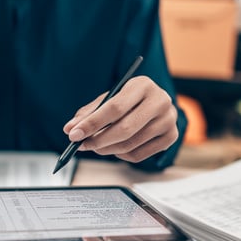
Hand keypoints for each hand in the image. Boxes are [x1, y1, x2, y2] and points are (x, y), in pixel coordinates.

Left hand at [63, 76, 178, 162]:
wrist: (157, 103)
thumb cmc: (130, 100)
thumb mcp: (111, 98)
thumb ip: (89, 112)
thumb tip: (69, 129)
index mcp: (143, 85)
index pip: (115, 107)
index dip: (92, 123)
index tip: (73, 134)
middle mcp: (160, 101)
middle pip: (125, 129)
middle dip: (98, 140)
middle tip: (81, 146)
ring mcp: (169, 120)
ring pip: (130, 144)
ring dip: (107, 149)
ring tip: (96, 146)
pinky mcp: (171, 137)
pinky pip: (138, 155)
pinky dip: (121, 155)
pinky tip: (115, 148)